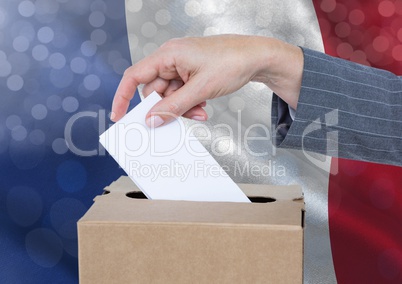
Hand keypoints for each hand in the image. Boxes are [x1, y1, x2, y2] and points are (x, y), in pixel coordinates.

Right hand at [111, 34, 302, 126]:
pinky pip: (181, 93)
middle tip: (180, 118)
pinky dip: (189, 104)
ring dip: (181, 108)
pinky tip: (202, 107)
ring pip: (169, 95)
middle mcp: (171, 58)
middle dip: (166, 108)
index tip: (119, 116)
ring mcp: (181, 66)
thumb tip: (152, 119)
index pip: (134, 76)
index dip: (123, 96)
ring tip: (200, 111)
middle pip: (154, 90)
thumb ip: (174, 106)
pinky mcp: (190, 73)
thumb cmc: (232, 62)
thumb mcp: (200, 89)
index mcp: (168, 54)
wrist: (256, 57)